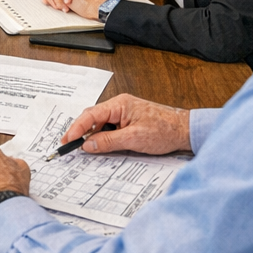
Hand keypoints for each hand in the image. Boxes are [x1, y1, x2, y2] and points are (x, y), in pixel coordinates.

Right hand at [61, 94, 190, 155]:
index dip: (76, 127)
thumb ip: (109, 141)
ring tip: (84, 147)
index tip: (67, 140)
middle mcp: (120, 105)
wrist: (185, 131)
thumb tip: (88, 144)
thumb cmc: (165, 130)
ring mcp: (124, 113)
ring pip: (101, 123)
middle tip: (69, 145)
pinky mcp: (128, 121)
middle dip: (80, 131)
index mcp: (119, 104)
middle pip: (92, 117)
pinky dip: (103, 136)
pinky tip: (101, 146)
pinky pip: (110, 127)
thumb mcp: (134, 139)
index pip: (91, 114)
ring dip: (92, 135)